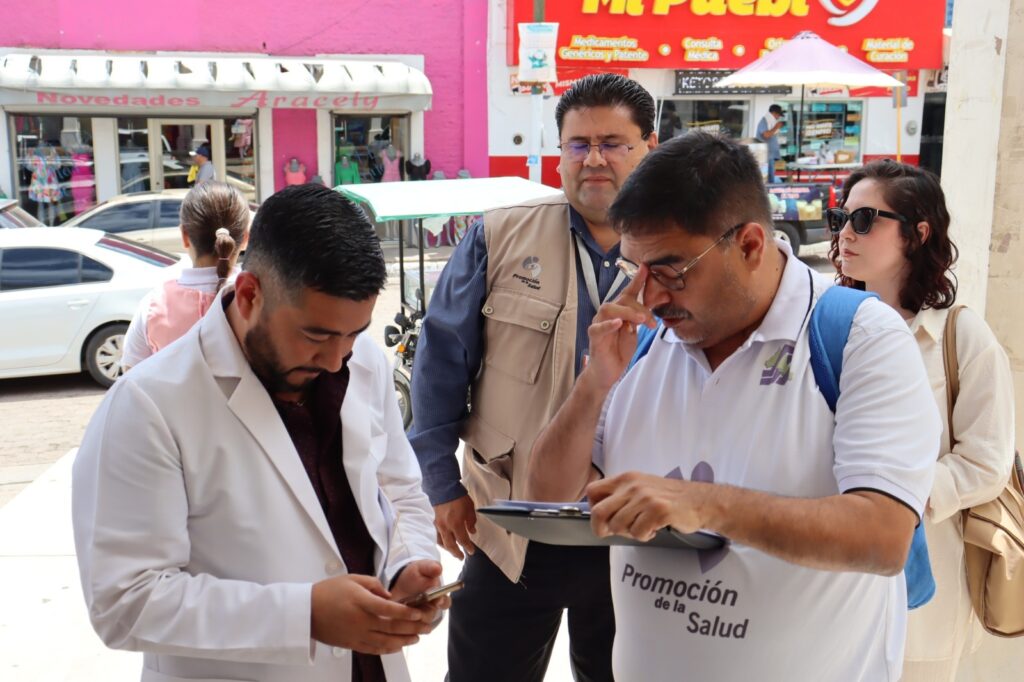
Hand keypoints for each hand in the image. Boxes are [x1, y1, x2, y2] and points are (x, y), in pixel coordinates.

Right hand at [310, 574, 433, 654]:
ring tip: (417, 637)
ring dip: (404, 640)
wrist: (305, 611)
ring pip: (386, 641)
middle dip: (413, 627)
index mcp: (361, 602)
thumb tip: (389, 596)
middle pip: (392, 627)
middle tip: (427, 626)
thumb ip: (374, 585)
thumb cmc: (328, 592)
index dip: (407, 612)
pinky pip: (374, 649)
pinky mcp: (352, 644)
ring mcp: (357, 635)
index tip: (420, 613)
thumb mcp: (352, 579)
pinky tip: (398, 646)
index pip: (390, 610)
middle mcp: (361, 621)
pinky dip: (389, 649)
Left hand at [389, 559, 449, 626]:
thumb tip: (438, 569)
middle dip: (423, 614)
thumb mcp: (422, 568)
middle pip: (430, 617)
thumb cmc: (416, 575)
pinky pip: (405, 632)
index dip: (442, 602)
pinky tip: (393, 620)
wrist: (400, 583)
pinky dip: (400, 627)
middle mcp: (430, 610)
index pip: (445, 603)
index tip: (437, 600)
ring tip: (400, 615)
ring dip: (409, 621)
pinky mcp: (406, 626)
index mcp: (438, 597)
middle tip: (417, 612)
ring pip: (417, 626)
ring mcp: (418, 620)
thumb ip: (430, 568)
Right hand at [433, 495, 476, 559]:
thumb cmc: (459, 498)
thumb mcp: (470, 509)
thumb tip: (472, 532)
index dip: (468, 547)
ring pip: (442, 542)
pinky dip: (441, 541)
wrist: (445, 488)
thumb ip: (471, 522)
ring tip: (453, 551)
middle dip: (457, 553)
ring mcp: (439, 525)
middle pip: (451, 545)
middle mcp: (446, 527)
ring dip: (448, 549)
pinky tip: (444, 542)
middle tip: (461, 557)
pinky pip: (437, 535)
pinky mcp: (435, 522)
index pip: (463, 541)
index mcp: (456, 524)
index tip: (472, 551)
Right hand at [585, 266, 655, 390]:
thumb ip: (642, 316)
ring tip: (639, 320)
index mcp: (619, 310)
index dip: (637, 279)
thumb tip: (658, 302)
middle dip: (639, 308)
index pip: (628, 292)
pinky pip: (598, 327)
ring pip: (609, 309)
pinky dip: (608, 324)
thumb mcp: (635, 330)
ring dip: (627, 312)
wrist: (608, 371)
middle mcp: (607, 313)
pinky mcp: (594, 336)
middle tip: (651, 322)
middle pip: (622, 300)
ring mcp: (599, 323)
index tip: (646, 267)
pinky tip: (618, 323)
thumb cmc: (619, 350)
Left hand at [586, 472, 705, 540]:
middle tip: (616, 532)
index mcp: (625, 478)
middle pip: (598, 512)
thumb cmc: (670, 498)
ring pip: (618, 526)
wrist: (701, 500)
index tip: (605, 518)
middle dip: (603, 528)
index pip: (592, 491)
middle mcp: (632, 485)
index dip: (593, 509)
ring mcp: (645, 497)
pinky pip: (638, 532)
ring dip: (629, 533)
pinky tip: (655, 528)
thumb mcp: (641, 488)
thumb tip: (598, 516)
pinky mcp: (658, 510)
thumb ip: (621, 497)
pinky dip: (645, 536)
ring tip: (643, 526)